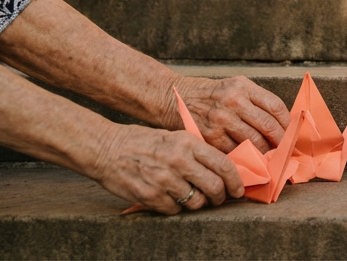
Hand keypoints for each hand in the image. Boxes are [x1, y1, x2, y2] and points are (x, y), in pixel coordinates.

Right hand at [90, 123, 243, 214]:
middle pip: (214, 187)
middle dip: (221, 196)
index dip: (236, 180)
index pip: (223, 164)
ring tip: (195, 197)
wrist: (107, 148)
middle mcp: (179, 161)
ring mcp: (164, 180)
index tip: (239, 188)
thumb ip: (198, 151)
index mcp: (188, 143)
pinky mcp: (150, 196)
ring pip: (196, 202)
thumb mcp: (175, 136)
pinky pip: (175, 210)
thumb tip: (224, 168)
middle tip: (220, 198)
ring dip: (199, 203)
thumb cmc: (144, 142)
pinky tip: (172, 197)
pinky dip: (177, 207)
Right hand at [172, 76, 289, 152]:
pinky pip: (235, 151)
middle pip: (268, 126)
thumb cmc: (212, 95)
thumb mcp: (236, 86)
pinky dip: (245, 157)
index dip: (287, 123)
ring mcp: (221, 120)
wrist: (177, 99)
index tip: (291, 133)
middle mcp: (233, 101)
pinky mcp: (210, 137)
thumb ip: (257, 101)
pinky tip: (250, 160)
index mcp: (243, 87)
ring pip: (254, 142)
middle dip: (280, 141)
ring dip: (265, 152)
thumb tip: (281, 123)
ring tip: (271, 156)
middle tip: (285, 150)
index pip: (275, 107)